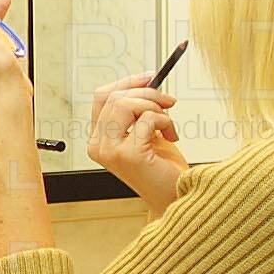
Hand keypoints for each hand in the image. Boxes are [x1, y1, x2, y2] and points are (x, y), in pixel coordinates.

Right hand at [86, 76, 187, 216]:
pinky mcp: (128, 155)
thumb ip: (138, 108)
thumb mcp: (146, 130)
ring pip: (126, 104)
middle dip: (148, 94)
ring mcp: (110, 151)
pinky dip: (165, 122)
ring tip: (168, 123)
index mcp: (98, 139)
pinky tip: (171, 136)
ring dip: (155, 107)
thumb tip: (147, 79)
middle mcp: (98, 145)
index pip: (102, 97)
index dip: (127, 82)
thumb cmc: (162, 167)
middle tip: (169, 102)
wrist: (175, 196)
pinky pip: (147, 119)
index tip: (150, 77)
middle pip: (115, 97)